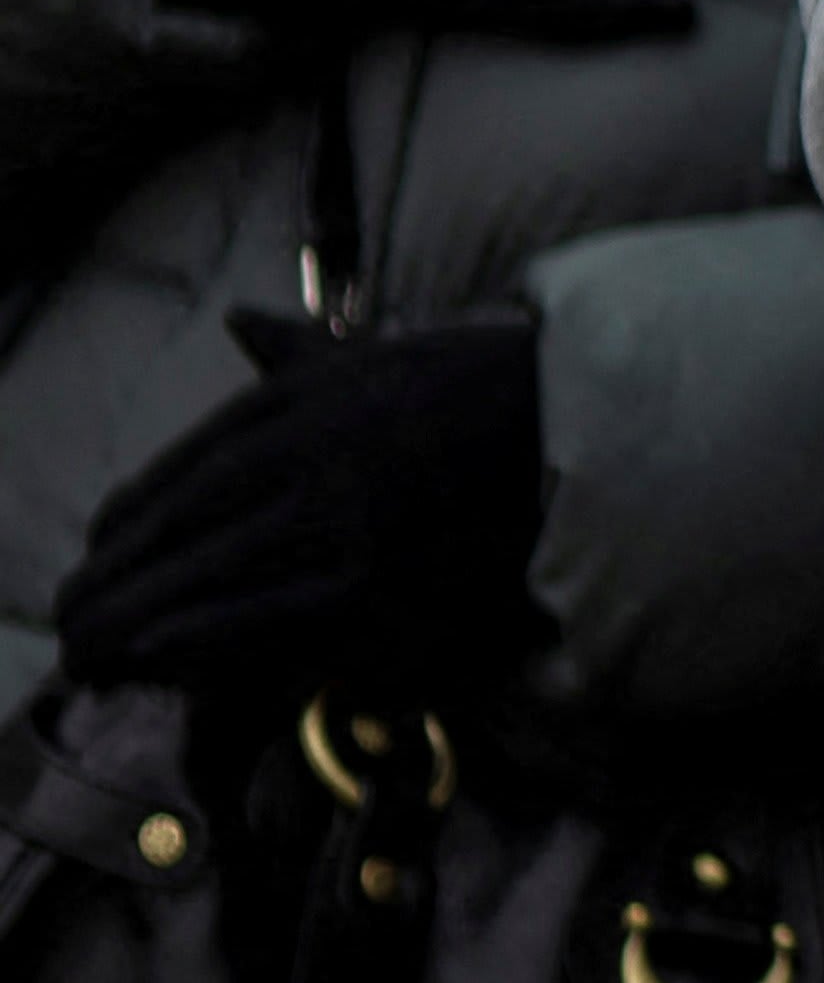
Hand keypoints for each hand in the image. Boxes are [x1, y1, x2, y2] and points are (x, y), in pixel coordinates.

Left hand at [50, 306, 545, 703]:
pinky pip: (272, 625)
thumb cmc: (486, 392)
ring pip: (213, 581)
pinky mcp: (385, 587)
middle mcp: (319, 455)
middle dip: (115, 581)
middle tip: (75, 625)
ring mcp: (349, 523)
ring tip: (103, 654)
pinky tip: (171, 663)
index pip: (187, 469)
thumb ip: (301, 350)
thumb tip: (240, 319)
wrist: (589, 431)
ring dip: (142, 624)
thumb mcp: (384, 355)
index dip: (128, 522)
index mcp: (310, 399)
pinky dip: (211, 645)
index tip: (99, 553)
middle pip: (183, 527)